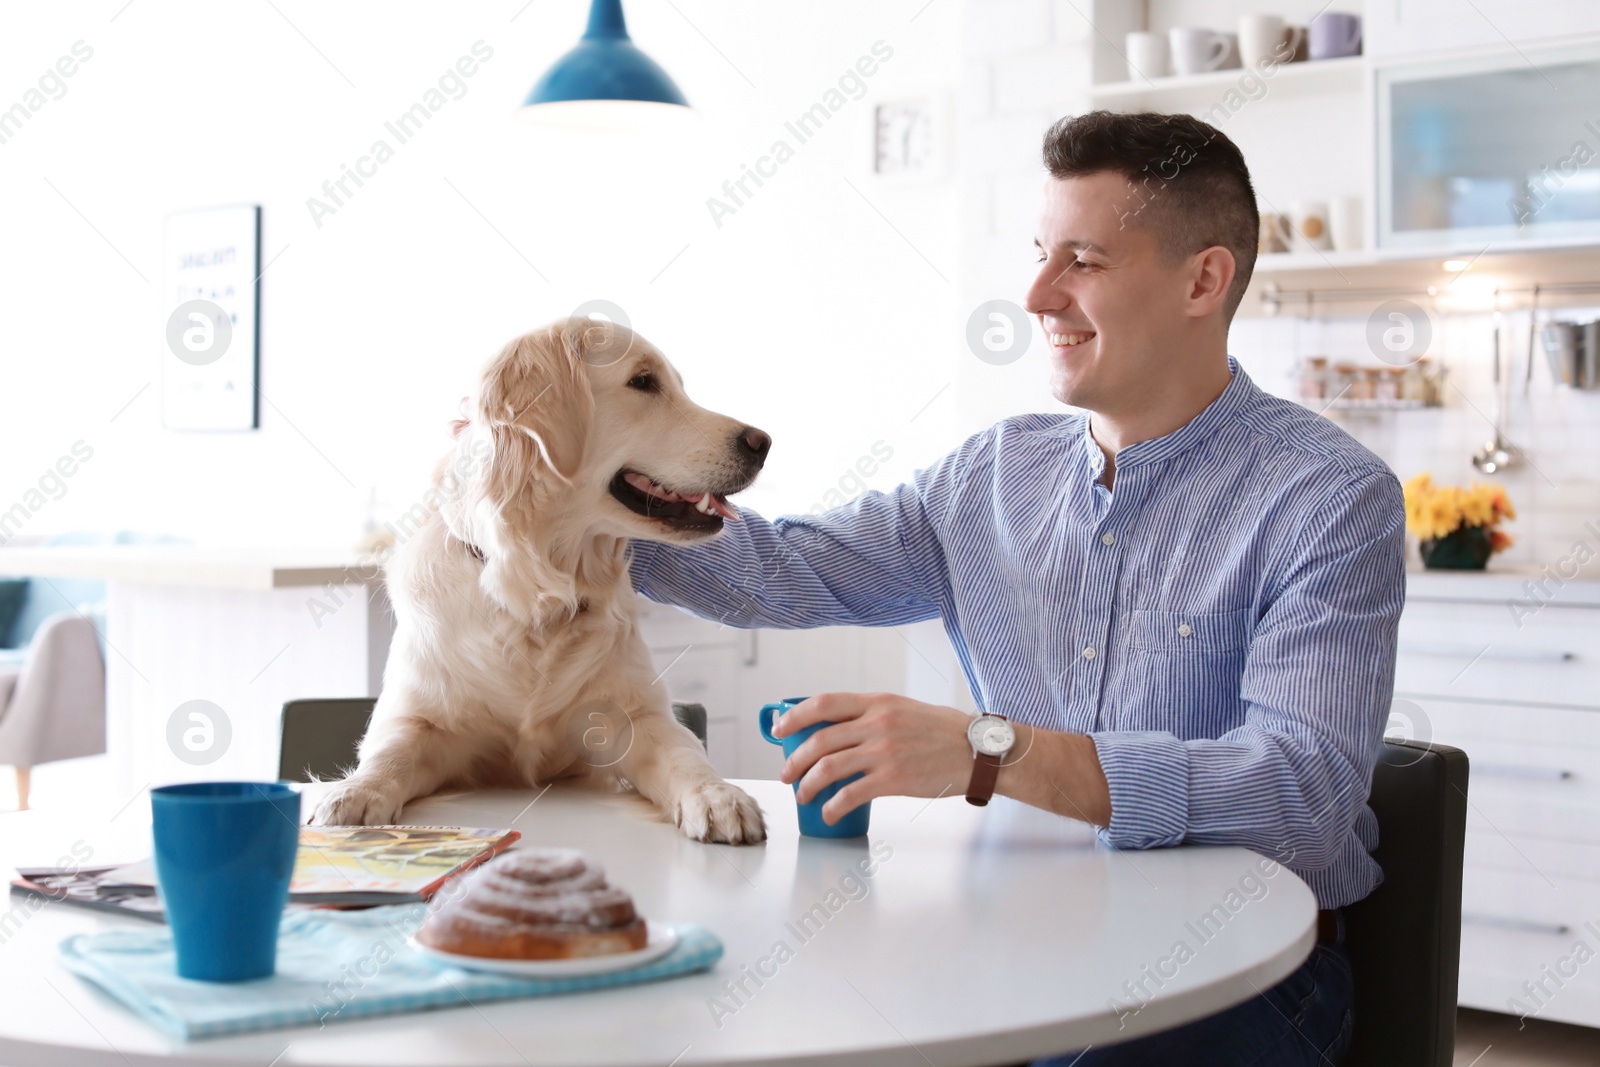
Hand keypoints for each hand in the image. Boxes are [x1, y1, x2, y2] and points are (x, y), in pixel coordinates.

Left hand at [773, 692, 973, 824]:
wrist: (978, 753)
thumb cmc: (944, 731)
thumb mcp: (905, 708)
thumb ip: (874, 714)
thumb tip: (840, 728)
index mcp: (878, 702)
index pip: (824, 703)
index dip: (795, 717)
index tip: (780, 730)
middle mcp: (878, 723)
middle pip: (820, 740)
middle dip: (795, 760)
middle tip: (786, 774)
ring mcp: (884, 751)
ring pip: (828, 768)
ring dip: (808, 785)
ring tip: (803, 795)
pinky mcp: (893, 779)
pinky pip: (850, 794)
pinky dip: (832, 806)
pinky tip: (828, 813)